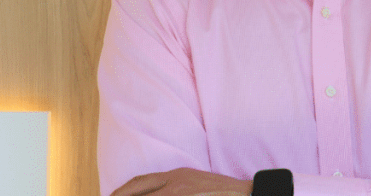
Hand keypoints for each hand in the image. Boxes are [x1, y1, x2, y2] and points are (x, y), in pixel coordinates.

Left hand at [110, 167, 252, 195]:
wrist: (248, 194)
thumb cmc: (222, 192)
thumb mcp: (195, 182)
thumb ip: (175, 186)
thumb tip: (158, 191)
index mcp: (176, 176)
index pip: (140, 182)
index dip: (122, 191)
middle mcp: (175, 184)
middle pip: (139, 192)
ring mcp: (182, 195)